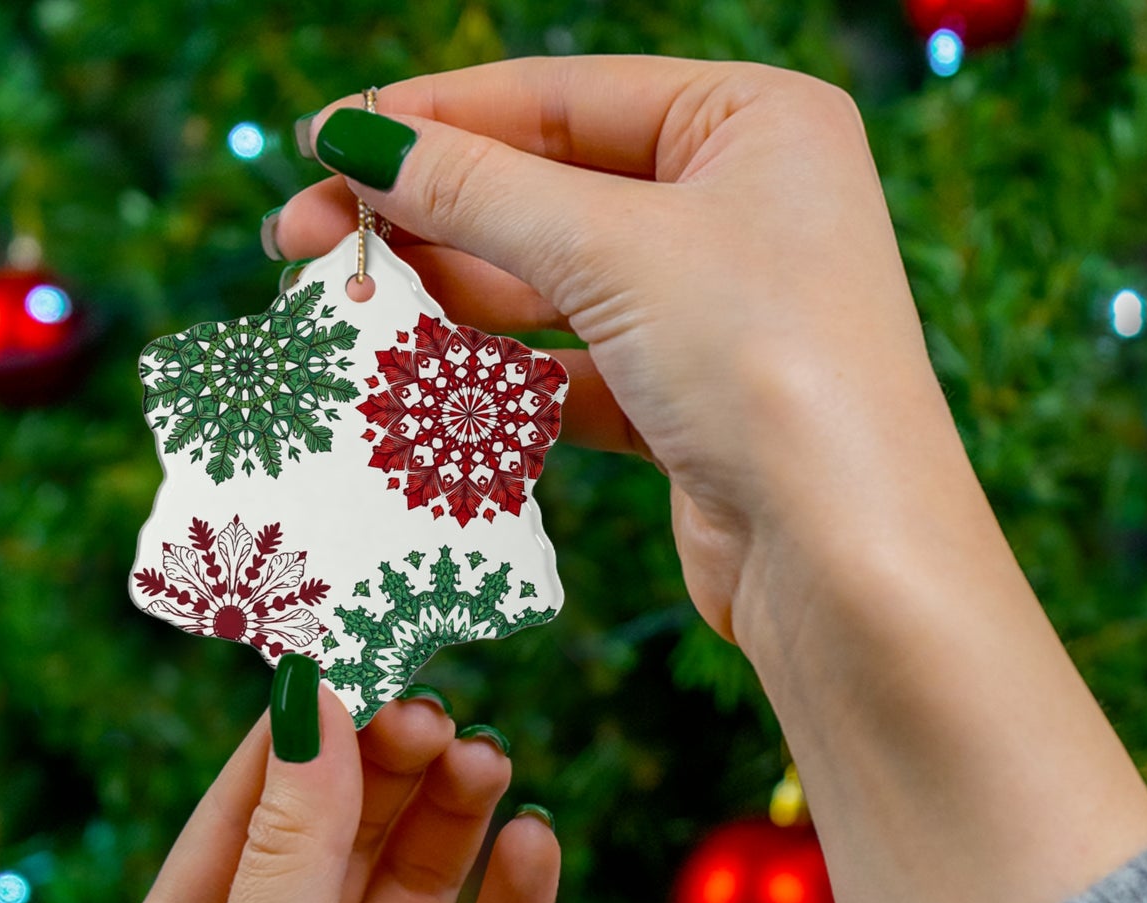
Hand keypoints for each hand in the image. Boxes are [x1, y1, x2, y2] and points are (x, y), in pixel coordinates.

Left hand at [103, 689, 558, 902]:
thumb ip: (291, 850)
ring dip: (454, 819)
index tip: (359, 647)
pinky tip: (535, 844)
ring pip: (420, 885)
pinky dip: (515, 902)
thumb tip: (313, 702)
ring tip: (489, 759)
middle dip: (389, 769)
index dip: (304, 730)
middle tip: (440, 708)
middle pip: (344, 836)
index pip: (249, 809)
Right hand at [273, 56, 964, 644]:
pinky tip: (421, 383)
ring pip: (552, 287)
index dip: (433, 118)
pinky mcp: (689, 405)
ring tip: (342, 313)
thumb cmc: (764, 365)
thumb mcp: (613, 249)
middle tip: (301, 243)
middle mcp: (741, 206)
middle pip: (547, 191)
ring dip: (449, 299)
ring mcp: (716, 311)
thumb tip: (356, 141)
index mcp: (753, 122)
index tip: (322, 142)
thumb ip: (478, 190)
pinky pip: (572, 371)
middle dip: (425, 216)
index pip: (561, 98)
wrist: (845, 560)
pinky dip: (501, 379)